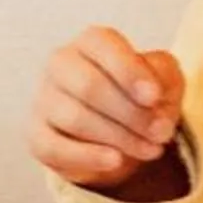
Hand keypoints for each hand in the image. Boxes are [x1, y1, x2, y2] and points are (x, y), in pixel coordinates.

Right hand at [29, 29, 186, 194]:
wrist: (121, 134)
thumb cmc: (140, 96)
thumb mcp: (165, 79)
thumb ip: (163, 76)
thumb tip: (153, 99)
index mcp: (91, 42)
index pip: (103, 45)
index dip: (129, 71)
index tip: (154, 97)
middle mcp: (61, 64)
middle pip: (89, 85)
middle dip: (131, 113)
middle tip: (161, 133)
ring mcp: (44, 99)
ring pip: (75, 118)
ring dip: (119, 138)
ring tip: (151, 149)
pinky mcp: (37, 135)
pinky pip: (55, 147)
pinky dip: (88, 156)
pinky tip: (116, 160)